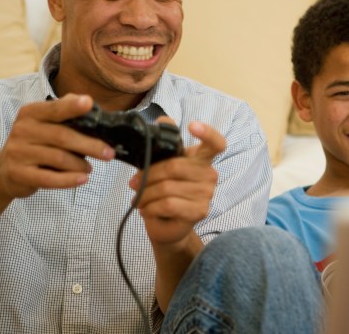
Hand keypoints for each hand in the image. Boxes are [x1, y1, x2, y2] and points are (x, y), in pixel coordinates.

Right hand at [0, 94, 114, 198]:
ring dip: (80, 164)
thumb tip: (91, 104)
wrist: (5, 170)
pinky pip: (49, 179)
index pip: (54, 109)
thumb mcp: (45, 123)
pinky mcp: (19, 174)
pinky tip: (83, 179)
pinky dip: (69, 180)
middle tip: (109, 153)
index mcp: (31, 113)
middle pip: (62, 136)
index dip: (72, 106)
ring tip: (89, 168)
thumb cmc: (35, 144)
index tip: (90, 103)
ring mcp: (18, 152)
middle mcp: (22, 130)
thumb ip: (65, 112)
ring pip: (58, 158)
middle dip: (90, 145)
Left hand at [129, 119, 226, 246]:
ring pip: (167, 188)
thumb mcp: (162, 166)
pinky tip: (146, 209)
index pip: (215, 143)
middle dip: (148, 176)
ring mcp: (207, 193)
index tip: (192, 125)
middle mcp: (209, 174)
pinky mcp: (200, 211)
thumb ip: (164, 145)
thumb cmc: (165, 192)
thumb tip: (162, 121)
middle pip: (174, 167)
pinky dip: (151, 207)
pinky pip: (168, 204)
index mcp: (202, 159)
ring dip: (145, 194)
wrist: (168, 226)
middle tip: (133, 183)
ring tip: (138, 199)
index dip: (207, 132)